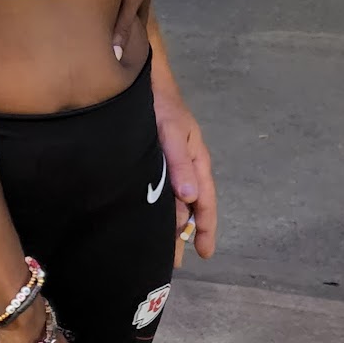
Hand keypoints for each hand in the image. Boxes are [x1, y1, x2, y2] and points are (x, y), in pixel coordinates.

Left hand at [153, 78, 218, 262]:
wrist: (138, 80)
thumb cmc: (160, 103)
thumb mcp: (171, 131)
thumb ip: (179, 162)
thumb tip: (190, 198)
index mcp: (196, 160)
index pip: (205, 200)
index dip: (205, 226)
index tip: (204, 252)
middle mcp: (183, 166)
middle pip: (187, 206)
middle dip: (182, 234)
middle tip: (174, 262)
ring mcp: (166, 164)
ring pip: (170, 201)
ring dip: (166, 223)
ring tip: (157, 250)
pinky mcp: (149, 161)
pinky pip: (155, 189)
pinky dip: (153, 206)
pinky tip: (143, 219)